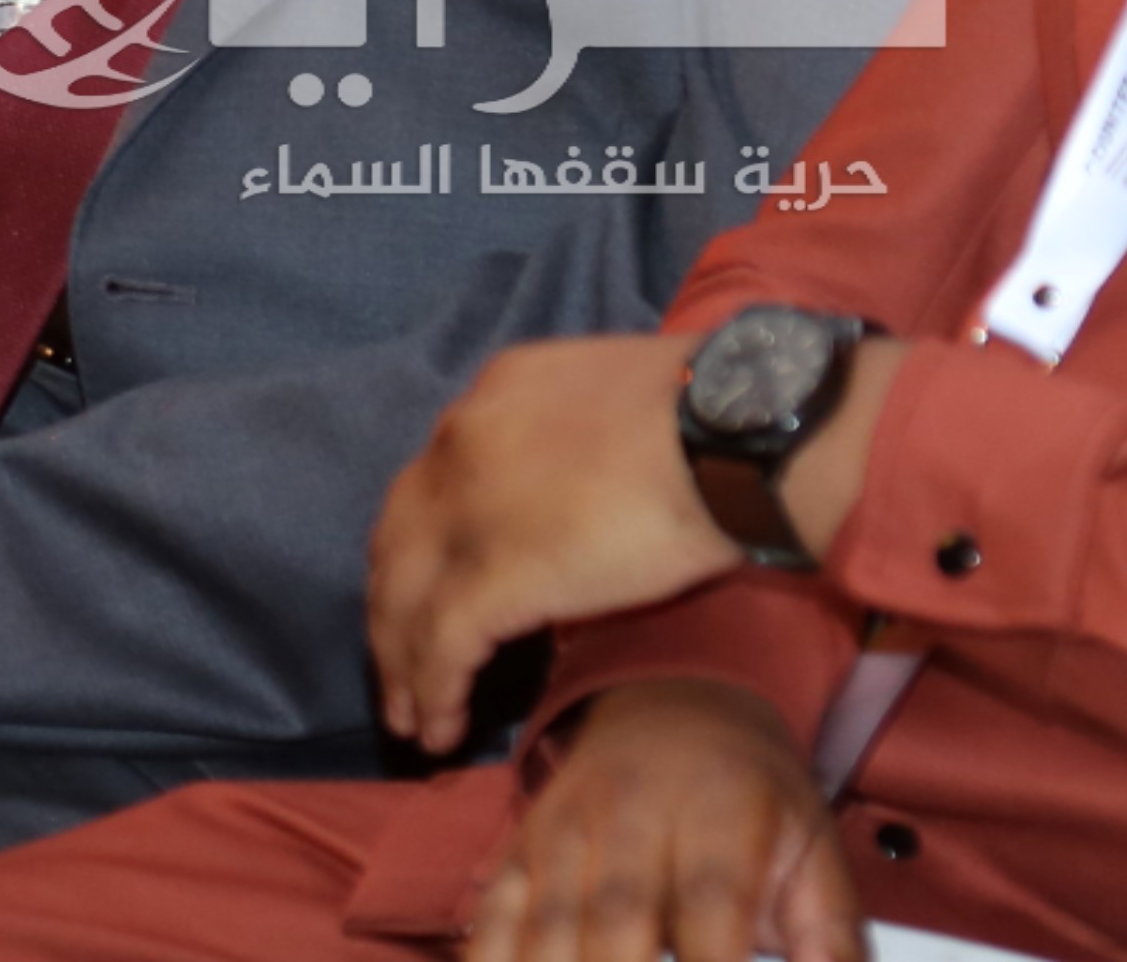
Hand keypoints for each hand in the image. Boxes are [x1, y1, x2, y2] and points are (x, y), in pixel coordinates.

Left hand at [377, 332, 861, 756]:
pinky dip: (432, 694)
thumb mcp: (615, 411)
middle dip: (392, 609)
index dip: (426, 544)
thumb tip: (576, 504)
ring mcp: (469, 510)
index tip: (430, 588)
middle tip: (399, 666)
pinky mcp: (494, 575)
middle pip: (399, 541)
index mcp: (498, 394)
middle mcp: (463, 443)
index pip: (434, 480)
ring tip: (409, 721)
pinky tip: (439, 732)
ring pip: (404, 600)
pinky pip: (440, 648)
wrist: (734, 434)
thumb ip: (573, 450)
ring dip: (401, 666)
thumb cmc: (711, 420)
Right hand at [461, 679, 859, 961]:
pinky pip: (491, 921)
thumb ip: (833, 941)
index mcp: (721, 815)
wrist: (676, 701)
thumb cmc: (756, 798)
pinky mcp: (518, 848)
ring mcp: (565, 831)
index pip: (713, 909)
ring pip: (547, 930)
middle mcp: (634, 815)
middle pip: (618, 923)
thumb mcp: (813, 850)